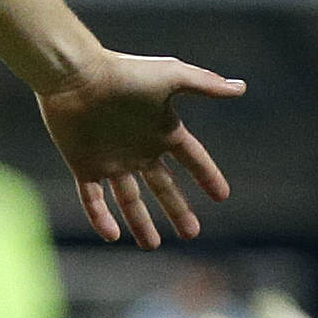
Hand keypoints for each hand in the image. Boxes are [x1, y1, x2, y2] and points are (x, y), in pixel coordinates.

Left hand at [35, 51, 245, 246]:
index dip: (207, 175)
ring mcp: (111, 159)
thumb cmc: (124, 73)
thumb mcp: (171, 76)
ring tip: (152, 245)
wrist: (76, 75)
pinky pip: (93, 199)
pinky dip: (100, 218)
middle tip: (192, 234)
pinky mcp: (84, 165)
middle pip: (163, 186)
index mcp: (161, 129)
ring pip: (128, 199)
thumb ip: (205, 84)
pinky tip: (112, 235)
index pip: (192, 158)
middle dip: (177, 210)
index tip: (222, 196)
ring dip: (140, 222)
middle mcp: (138, 148)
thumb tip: (241, 88)